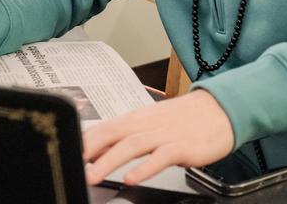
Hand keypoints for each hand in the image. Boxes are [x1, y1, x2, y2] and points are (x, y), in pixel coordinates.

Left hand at [83, 89, 233, 185]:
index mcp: (135, 119)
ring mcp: (164, 134)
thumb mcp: (151, 125)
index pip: (102, 128)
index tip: (64, 154)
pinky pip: (161, 156)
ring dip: (110, 161)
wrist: (221, 109)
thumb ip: (125, 137)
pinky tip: (133, 178)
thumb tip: (96, 153)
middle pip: (112, 134)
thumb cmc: (184, 119)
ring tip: (93, 176)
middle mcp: (146, 124)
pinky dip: (146, 167)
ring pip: (132, 145)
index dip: (82, 142)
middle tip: (72, 168)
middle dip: (89, 151)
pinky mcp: (182, 146)